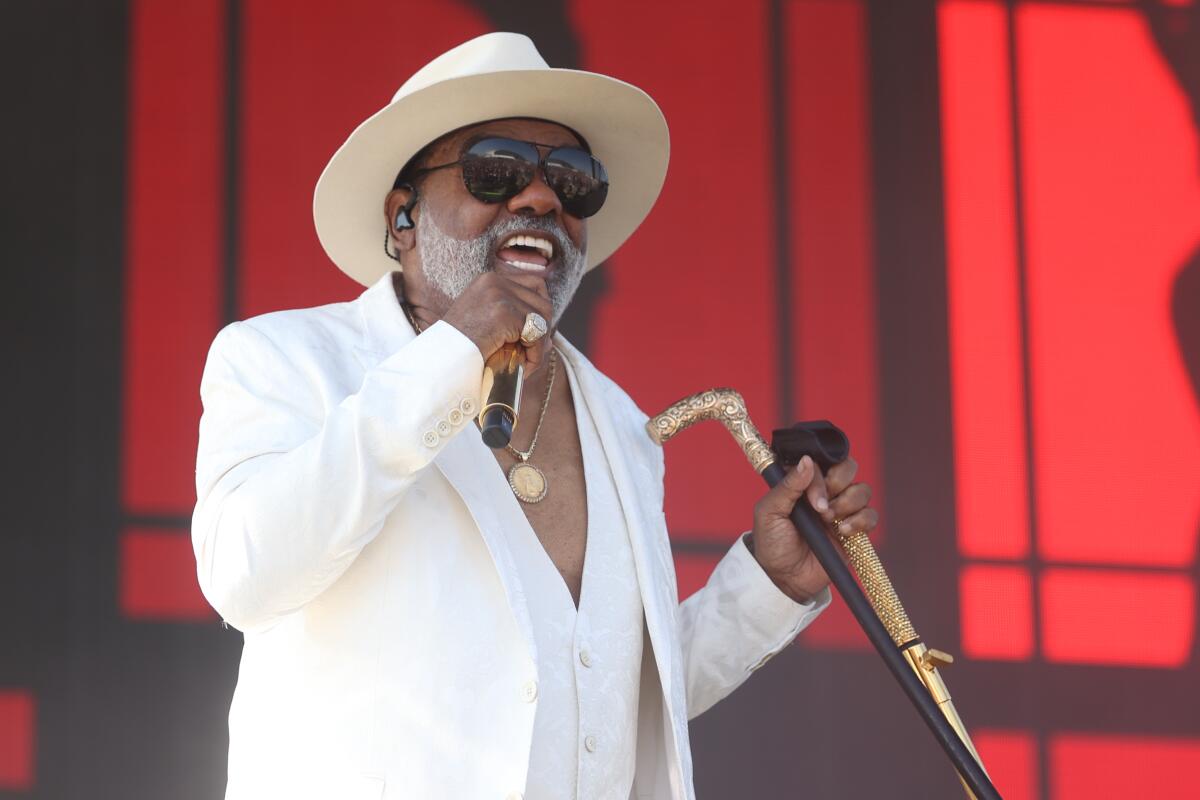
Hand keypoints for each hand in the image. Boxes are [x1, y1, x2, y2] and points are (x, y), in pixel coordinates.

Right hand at [441, 272, 554, 373]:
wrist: (440, 359)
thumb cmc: (459, 349)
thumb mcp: (484, 324)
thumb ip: (510, 319)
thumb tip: (550, 334)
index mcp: (489, 279)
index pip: (535, 285)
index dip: (539, 312)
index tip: (533, 335)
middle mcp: (495, 280)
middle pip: (543, 301)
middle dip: (543, 330)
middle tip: (532, 353)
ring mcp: (499, 294)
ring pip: (543, 318)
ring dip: (539, 345)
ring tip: (526, 362)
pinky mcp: (504, 312)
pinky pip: (536, 334)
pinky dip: (536, 353)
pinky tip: (524, 366)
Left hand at [750, 455, 877, 602]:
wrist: (784, 577)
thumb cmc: (771, 543)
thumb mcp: (769, 512)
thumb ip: (787, 486)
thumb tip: (807, 461)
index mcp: (803, 482)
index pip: (822, 462)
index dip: (821, 478)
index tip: (812, 500)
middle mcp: (825, 492)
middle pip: (848, 467)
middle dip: (839, 483)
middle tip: (823, 508)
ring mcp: (841, 510)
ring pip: (863, 490)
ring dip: (849, 503)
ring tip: (829, 521)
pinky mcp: (854, 530)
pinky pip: (871, 515)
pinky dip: (860, 521)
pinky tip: (842, 532)